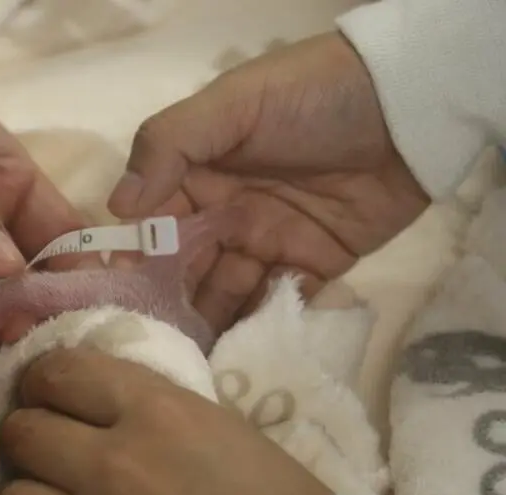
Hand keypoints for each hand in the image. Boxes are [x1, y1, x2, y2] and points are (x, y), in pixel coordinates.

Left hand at [0, 349, 330, 494]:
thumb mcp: (217, 429)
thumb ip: (149, 407)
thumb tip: (89, 400)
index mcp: (157, 412)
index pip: (61, 372)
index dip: (42, 379)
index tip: (44, 393)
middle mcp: (116, 466)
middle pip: (23, 432)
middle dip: (27, 438)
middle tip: (40, 453)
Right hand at [108, 32, 429, 333]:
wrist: (407, 109)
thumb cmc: (308, 98)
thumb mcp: (232, 105)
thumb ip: (169, 146)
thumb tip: (117, 209)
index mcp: (198, 179)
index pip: (155, 228)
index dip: (136, 263)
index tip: (119, 300)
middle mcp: (225, 216)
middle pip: (187, 270)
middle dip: (169, 307)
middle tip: (152, 348)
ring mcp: (268, 244)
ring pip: (226, 294)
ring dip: (208, 325)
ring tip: (187, 364)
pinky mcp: (311, 267)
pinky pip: (277, 303)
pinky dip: (258, 328)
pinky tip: (237, 355)